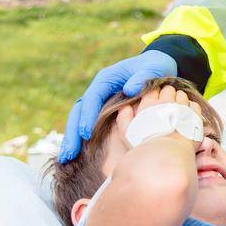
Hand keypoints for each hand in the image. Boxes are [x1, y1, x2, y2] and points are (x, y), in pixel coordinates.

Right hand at [58, 49, 177, 161]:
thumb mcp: (155, 67)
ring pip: (80, 119)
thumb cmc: (156, 67)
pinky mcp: (104, 110)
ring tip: (66, 158)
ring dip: (73, 138)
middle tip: (68, 153)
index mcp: (107, 78)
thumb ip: (144, 76)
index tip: (85, 134)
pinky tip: (77, 155)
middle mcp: (99, 89)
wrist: (159, 68)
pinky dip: (82, 139)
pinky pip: (89, 124)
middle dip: (72, 132)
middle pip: (79, 111)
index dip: (87, 115)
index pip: (92, 98)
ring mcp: (100, 100)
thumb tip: (129, 89)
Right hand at [123, 84, 205, 150]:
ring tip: (177, 111)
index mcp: (150, 104)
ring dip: (180, 100)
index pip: (153, 89)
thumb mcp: (127, 133)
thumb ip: (124, 118)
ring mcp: (182, 107)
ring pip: (182, 95)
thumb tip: (125, 107)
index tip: (154, 103)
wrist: (167, 156)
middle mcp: (167, 102)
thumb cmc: (146, 145)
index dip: (154, 95)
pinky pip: (194, 105)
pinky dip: (191, 109)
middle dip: (168, 95)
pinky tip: (186, 117)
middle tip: (166, 107)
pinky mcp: (194, 115)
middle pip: (169, 90)